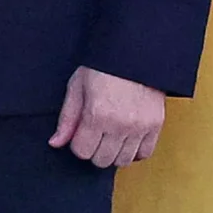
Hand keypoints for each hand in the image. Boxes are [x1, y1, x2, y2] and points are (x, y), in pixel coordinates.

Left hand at [49, 66, 165, 167]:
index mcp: (97, 114)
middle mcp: (120, 125)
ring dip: (114, 152)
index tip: (81, 132)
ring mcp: (140, 127)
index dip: (78, 143)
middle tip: (95, 134)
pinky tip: (126, 138)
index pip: (82, 152)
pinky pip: (145, 154)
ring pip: (123, 161)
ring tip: (111, 136)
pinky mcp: (156, 125)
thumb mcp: (77, 86)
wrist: (134, 51)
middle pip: (102, 160)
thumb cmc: (102, 66)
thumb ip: (67, 118)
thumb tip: (56, 143)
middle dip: (94, 150)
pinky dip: (134, 151)